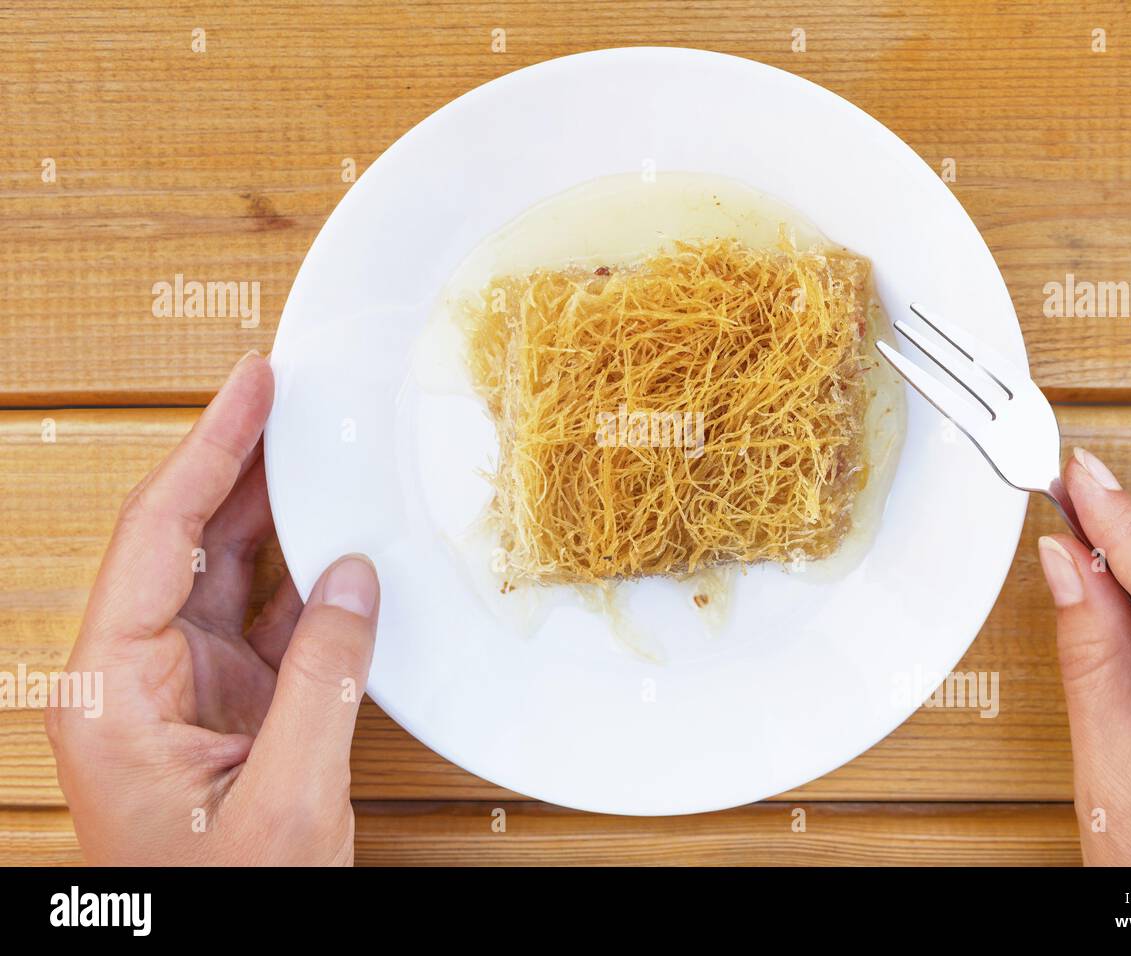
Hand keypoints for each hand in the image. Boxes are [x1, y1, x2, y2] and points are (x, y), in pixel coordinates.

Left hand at [46, 353, 379, 864]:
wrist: (224, 948)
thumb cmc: (230, 900)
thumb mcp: (286, 797)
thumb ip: (323, 678)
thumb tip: (355, 577)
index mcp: (113, 694)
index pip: (158, 536)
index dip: (209, 450)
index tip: (251, 385)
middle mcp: (134, 677)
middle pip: (184, 538)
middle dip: (237, 463)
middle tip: (290, 396)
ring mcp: (180, 686)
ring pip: (221, 568)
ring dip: (271, 509)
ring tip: (317, 448)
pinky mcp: (225, 701)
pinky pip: (261, 612)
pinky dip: (302, 572)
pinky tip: (337, 537)